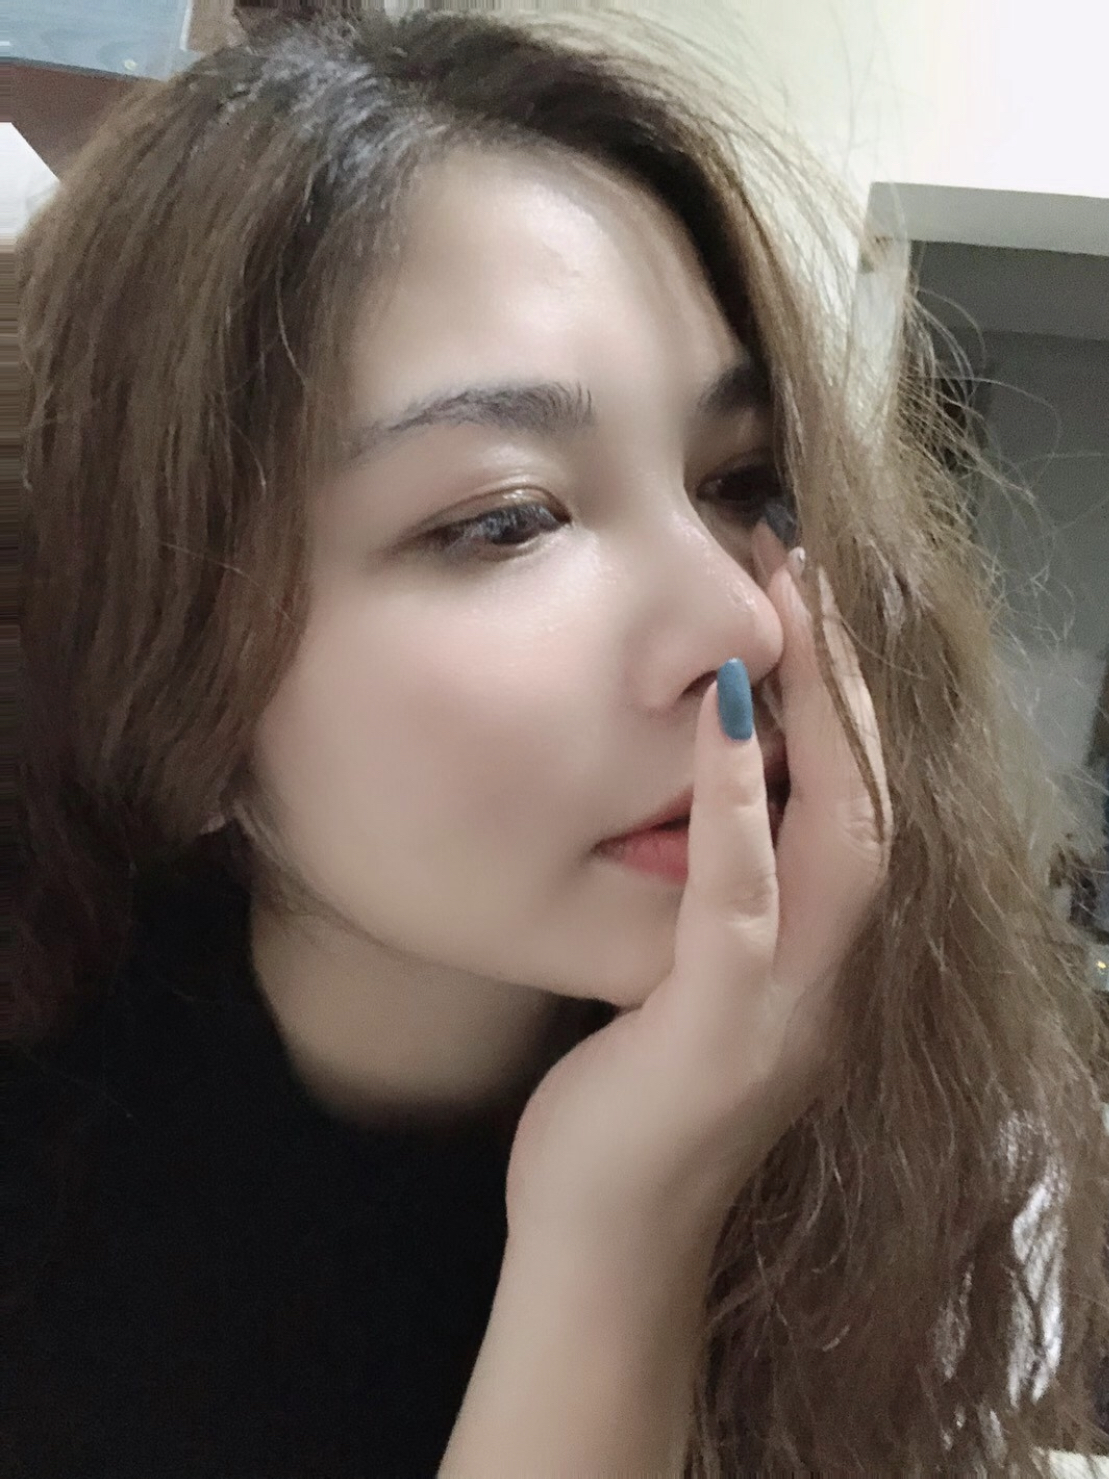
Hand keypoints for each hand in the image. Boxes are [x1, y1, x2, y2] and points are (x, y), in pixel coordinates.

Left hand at [503, 540, 893, 1258]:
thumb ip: (708, 913)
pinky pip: (744, 900)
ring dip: (822, 717)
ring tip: (793, 609)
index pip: (856, 811)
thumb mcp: (683, 998)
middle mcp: (829, 980)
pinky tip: (720, 717)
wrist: (608, 1250)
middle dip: (850, 682)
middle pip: (874, 805)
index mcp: (818, 965)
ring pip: (841, 841)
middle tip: (810, 566)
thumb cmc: (630, 1116)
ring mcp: (786, 1009)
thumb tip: (692, 821)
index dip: (848, 703)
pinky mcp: (721, 1032)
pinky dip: (738, 803)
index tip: (811, 602)